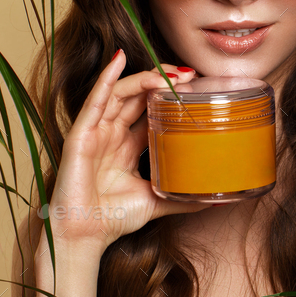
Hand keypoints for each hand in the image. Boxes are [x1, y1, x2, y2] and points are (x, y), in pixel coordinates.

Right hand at [38, 52, 211, 255]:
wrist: (86, 236)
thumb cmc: (113, 219)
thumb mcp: (157, 202)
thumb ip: (183, 198)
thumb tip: (215, 198)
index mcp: (127, 146)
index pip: (149, 111)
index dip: (169, 97)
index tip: (195, 86)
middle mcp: (112, 135)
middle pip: (138, 97)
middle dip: (162, 81)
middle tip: (188, 74)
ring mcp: (96, 132)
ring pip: (121, 94)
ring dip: (143, 78)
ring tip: (167, 72)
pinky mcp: (81, 135)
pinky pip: (95, 101)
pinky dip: (107, 78)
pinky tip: (119, 60)